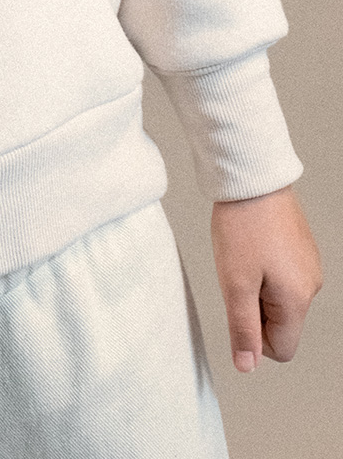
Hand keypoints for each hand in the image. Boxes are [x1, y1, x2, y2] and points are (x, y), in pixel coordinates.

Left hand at [210, 185, 321, 373]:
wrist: (252, 179)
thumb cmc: (242, 226)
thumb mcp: (235, 282)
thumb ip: (242, 327)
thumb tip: (247, 366)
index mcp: (298, 299)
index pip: (282, 348)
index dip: (252, 337)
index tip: (235, 304)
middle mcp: (310, 285)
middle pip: (280, 323)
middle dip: (252, 308)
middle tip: (235, 275)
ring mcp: (307, 265)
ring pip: (277, 298)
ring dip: (254, 287)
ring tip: (241, 257)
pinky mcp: (299, 249)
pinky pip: (279, 275)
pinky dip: (260, 269)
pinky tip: (248, 245)